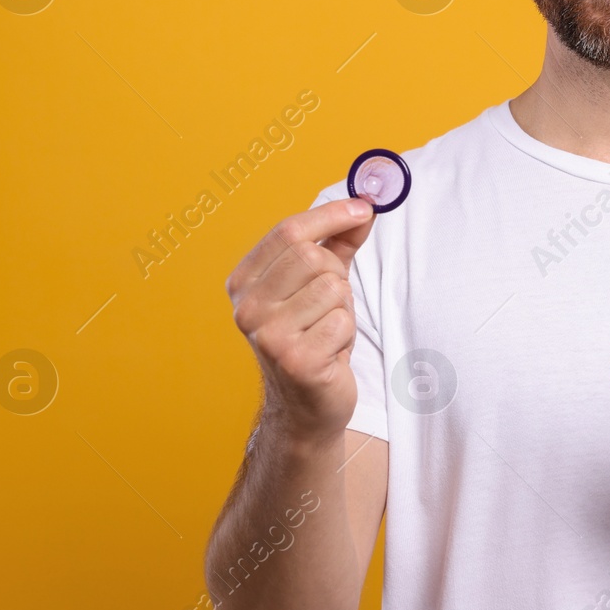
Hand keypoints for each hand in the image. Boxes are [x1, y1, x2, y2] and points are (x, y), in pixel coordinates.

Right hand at [226, 197, 375, 440]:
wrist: (307, 405)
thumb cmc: (314, 337)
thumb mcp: (320, 283)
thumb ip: (338, 243)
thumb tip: (364, 205)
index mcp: (244, 282)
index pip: (288, 231)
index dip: (331, 214)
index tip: (364, 208)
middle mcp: (247, 307)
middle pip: (311, 256)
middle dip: (336, 273)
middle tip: (334, 301)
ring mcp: (267, 335)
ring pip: (331, 288)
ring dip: (343, 308)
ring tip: (328, 330)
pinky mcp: (294, 360)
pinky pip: (341, 322)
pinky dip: (346, 334)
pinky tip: (331, 352)